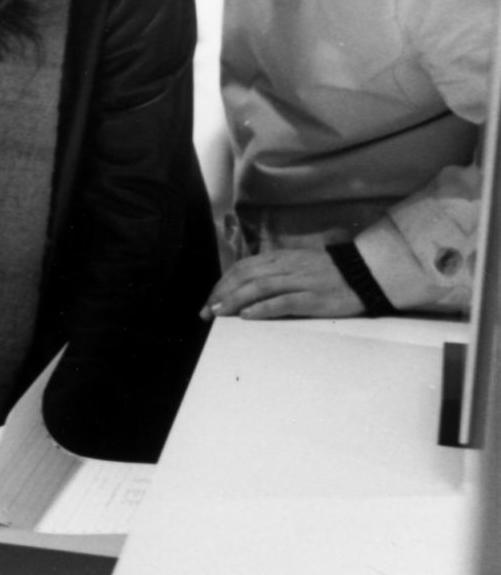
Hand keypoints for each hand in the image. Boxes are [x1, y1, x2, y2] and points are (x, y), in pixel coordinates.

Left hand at [203, 248, 363, 320]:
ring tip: (219, 313)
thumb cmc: (329, 274)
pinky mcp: (314, 298)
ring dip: (235, 301)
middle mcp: (288, 267)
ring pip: (260, 287)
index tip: (209, 300)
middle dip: (222, 294)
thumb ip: (274, 273)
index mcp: (282, 258)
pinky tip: (248, 316)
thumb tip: (245, 289)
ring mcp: (301, 282)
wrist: (366, 274)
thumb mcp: (298, 266)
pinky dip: (263, 308)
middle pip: (246, 277)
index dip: (223, 283)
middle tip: (207, 312)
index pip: (243, 268)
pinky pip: (284, 301)